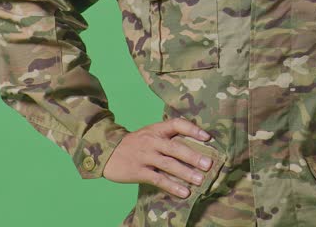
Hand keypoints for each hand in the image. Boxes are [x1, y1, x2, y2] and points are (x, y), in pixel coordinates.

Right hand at [102, 118, 216, 197]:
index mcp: (156, 129)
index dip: (193, 129)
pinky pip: (158, 179)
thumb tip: (195, 143)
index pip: (177, 124)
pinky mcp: (138, 172)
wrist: (106, 151)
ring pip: (168, 165)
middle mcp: (151, 141)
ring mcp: (144, 157)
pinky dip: (172, 186)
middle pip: (175, 148)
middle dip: (193, 156)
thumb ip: (167, 136)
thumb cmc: (135, 143)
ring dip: (186, 173)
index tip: (207, 137)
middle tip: (209, 164)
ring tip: (201, 180)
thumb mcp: (149, 133)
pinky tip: (184, 192)